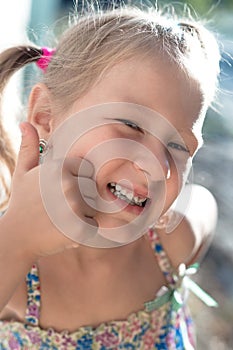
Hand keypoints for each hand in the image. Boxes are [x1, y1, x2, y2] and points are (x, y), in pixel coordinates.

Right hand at [2, 122, 97, 260]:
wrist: (16, 237)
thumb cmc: (22, 202)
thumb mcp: (23, 172)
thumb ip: (28, 147)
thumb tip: (25, 123)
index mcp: (59, 167)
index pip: (87, 169)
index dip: (76, 180)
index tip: (60, 191)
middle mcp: (68, 184)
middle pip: (93, 188)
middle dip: (81, 197)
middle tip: (60, 207)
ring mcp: (74, 207)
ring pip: (95, 207)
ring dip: (83, 214)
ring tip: (62, 217)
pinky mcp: (78, 228)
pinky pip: (94, 225)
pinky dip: (83, 230)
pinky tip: (65, 230)